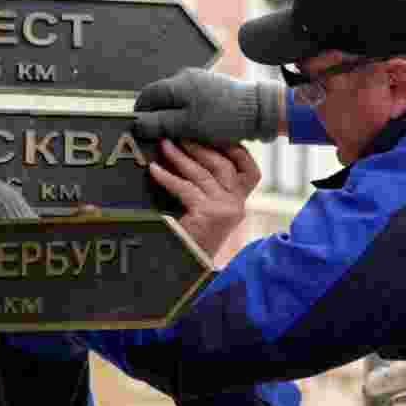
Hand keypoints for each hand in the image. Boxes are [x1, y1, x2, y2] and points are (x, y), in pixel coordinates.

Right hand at [133, 68, 282, 144]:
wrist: (258, 111)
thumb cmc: (223, 119)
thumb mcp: (187, 125)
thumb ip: (159, 123)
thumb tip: (136, 123)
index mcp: (177, 83)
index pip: (147, 95)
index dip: (140, 112)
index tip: (139, 130)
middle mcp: (186, 77)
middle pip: (161, 97)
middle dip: (157, 116)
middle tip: (159, 136)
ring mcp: (200, 81)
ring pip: (176, 100)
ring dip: (172, 116)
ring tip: (177, 135)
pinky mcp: (211, 88)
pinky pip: (190, 101)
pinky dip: (187, 114)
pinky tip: (194, 128)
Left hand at [148, 139, 259, 258]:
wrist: (183, 272)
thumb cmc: (190, 239)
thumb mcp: (205, 211)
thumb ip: (205, 188)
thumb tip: (188, 153)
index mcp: (239, 204)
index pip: (251, 172)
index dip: (236, 150)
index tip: (216, 133)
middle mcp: (237, 206)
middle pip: (225, 166)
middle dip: (201, 147)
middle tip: (181, 135)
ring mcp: (225, 210)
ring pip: (204, 174)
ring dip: (182, 157)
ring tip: (165, 145)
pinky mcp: (208, 215)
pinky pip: (186, 188)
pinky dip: (168, 177)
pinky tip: (154, 169)